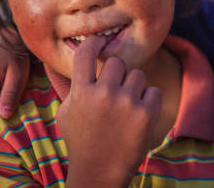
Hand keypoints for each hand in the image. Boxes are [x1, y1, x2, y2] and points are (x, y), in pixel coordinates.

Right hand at [58, 36, 161, 187]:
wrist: (99, 172)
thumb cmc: (81, 140)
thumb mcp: (65, 113)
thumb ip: (69, 87)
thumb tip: (59, 61)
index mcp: (81, 92)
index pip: (86, 53)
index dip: (94, 42)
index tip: (100, 41)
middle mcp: (103, 94)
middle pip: (118, 62)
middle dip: (118, 74)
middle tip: (115, 92)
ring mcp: (126, 103)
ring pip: (138, 75)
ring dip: (134, 87)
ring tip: (126, 107)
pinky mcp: (146, 113)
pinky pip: (154, 91)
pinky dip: (149, 102)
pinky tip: (138, 116)